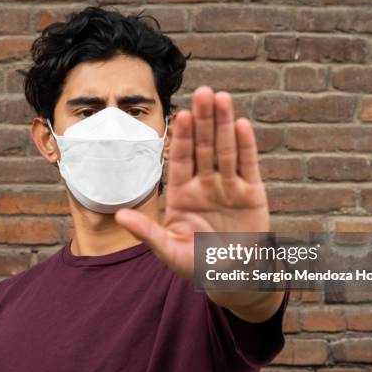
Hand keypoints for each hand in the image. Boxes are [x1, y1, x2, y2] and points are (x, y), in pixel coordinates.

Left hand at [115, 86, 268, 281]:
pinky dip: (246, 146)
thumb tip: (119, 216)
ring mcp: (229, 186)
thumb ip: (147, 233)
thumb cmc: (197, 266)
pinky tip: (241, 125)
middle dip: (203, 120)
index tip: (180, 115)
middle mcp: (204, 184)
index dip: (180, 137)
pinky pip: (248, 166)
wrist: (233, 278)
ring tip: (222, 98)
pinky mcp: (252, 193)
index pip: (180, 159)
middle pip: (203, 146)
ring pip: (225, 150)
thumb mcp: (169, 251)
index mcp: (182, 193)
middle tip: (204, 92)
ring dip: (223, 124)